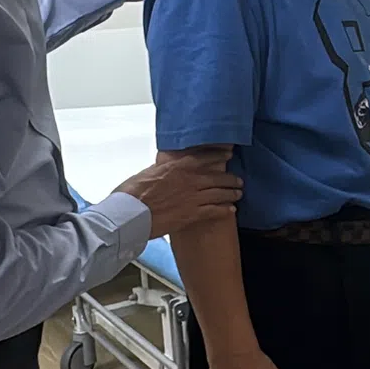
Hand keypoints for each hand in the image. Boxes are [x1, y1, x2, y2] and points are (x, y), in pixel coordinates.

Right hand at [116, 148, 241, 237]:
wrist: (131, 214)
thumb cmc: (132, 193)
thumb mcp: (147, 173)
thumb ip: (162, 170)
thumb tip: (165, 170)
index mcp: (177, 166)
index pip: (204, 157)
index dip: (218, 155)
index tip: (228, 154)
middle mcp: (189, 180)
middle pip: (216, 177)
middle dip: (230, 179)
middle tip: (238, 180)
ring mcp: (193, 197)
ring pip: (219, 193)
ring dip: (231, 194)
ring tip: (238, 194)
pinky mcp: (192, 215)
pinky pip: (214, 211)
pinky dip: (224, 210)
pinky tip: (231, 210)